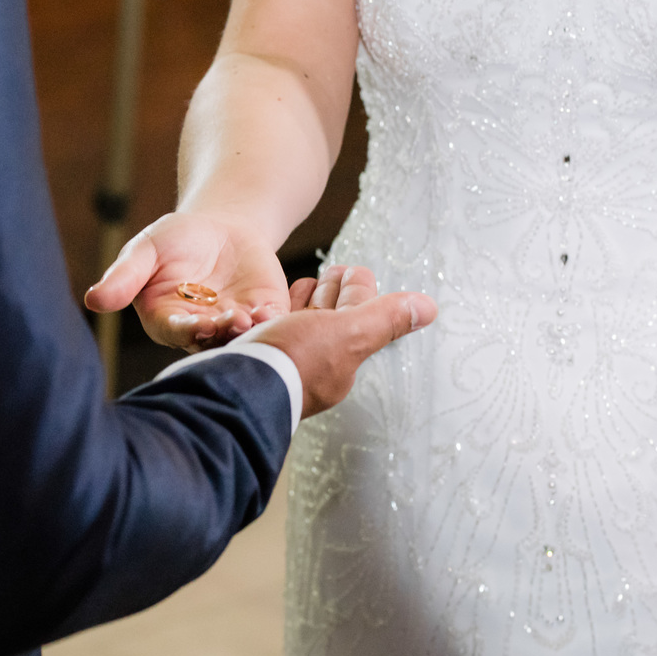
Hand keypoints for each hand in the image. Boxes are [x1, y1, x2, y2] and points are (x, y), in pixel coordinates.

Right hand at [84, 212, 288, 350]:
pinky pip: (269, 323)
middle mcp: (201, 332)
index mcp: (167, 321)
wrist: (221, 228)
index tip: (198, 324)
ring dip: (247, 331)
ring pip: (241, 337)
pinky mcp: (263, 314)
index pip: (175, 332)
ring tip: (251, 316)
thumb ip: (125, 276)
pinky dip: (272, 320)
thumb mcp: (146, 250)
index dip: (186, 330)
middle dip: (221, 332)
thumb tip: (92, 300)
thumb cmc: (175, 240)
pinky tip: (270, 309)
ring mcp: (234, 325)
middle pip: (211, 340)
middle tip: (232, 321)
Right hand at [242, 266, 436, 417]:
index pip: (357, 317)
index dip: (358, 289)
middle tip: (334, 273)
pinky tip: (269, 308)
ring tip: (306, 285)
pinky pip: (272, 331)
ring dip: (305, 302)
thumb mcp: (346, 335)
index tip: (353, 269)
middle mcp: (314, 365)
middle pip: (329, 321)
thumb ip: (384, 320)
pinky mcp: (253, 358)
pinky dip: (276, 313)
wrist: (227, 386)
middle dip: (332, 295)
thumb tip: (428, 309)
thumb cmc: (289, 363)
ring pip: (300, 325)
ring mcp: (282, 362)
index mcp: (341, 362)